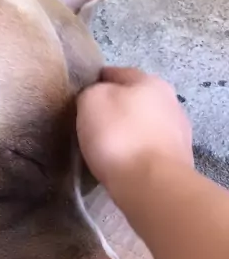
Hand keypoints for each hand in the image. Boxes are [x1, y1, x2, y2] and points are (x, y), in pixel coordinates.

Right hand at [76, 67, 193, 199]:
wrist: (151, 185)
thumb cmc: (119, 137)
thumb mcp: (91, 101)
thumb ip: (92, 91)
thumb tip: (97, 98)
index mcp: (150, 81)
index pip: (116, 73)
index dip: (95, 82)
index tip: (79, 98)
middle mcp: (170, 101)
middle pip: (134, 99)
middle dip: (115, 108)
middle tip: (92, 125)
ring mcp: (178, 132)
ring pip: (144, 125)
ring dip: (129, 132)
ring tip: (107, 148)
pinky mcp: (179, 160)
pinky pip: (149, 149)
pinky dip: (137, 152)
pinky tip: (124, 163)